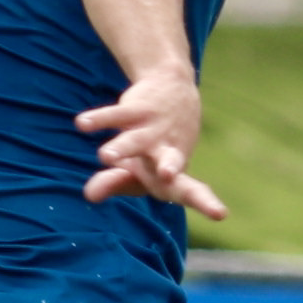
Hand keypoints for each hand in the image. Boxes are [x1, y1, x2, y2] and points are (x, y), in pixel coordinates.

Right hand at [77, 72, 227, 219]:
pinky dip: (99, 119)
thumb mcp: (134, 171)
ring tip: (105, 156)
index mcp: (174, 173)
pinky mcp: (137, 109)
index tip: (220, 214)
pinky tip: (82, 123)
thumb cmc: (155, 146)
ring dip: (122, 147)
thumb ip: (113, 184)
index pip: (191, 190)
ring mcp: (153, 129)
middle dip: (168, 168)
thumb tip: (89, 195)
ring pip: (137, 139)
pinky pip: (115, 115)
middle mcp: (167, 151)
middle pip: (170, 163)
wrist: (173, 89)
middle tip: (166, 175)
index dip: (206, 202)